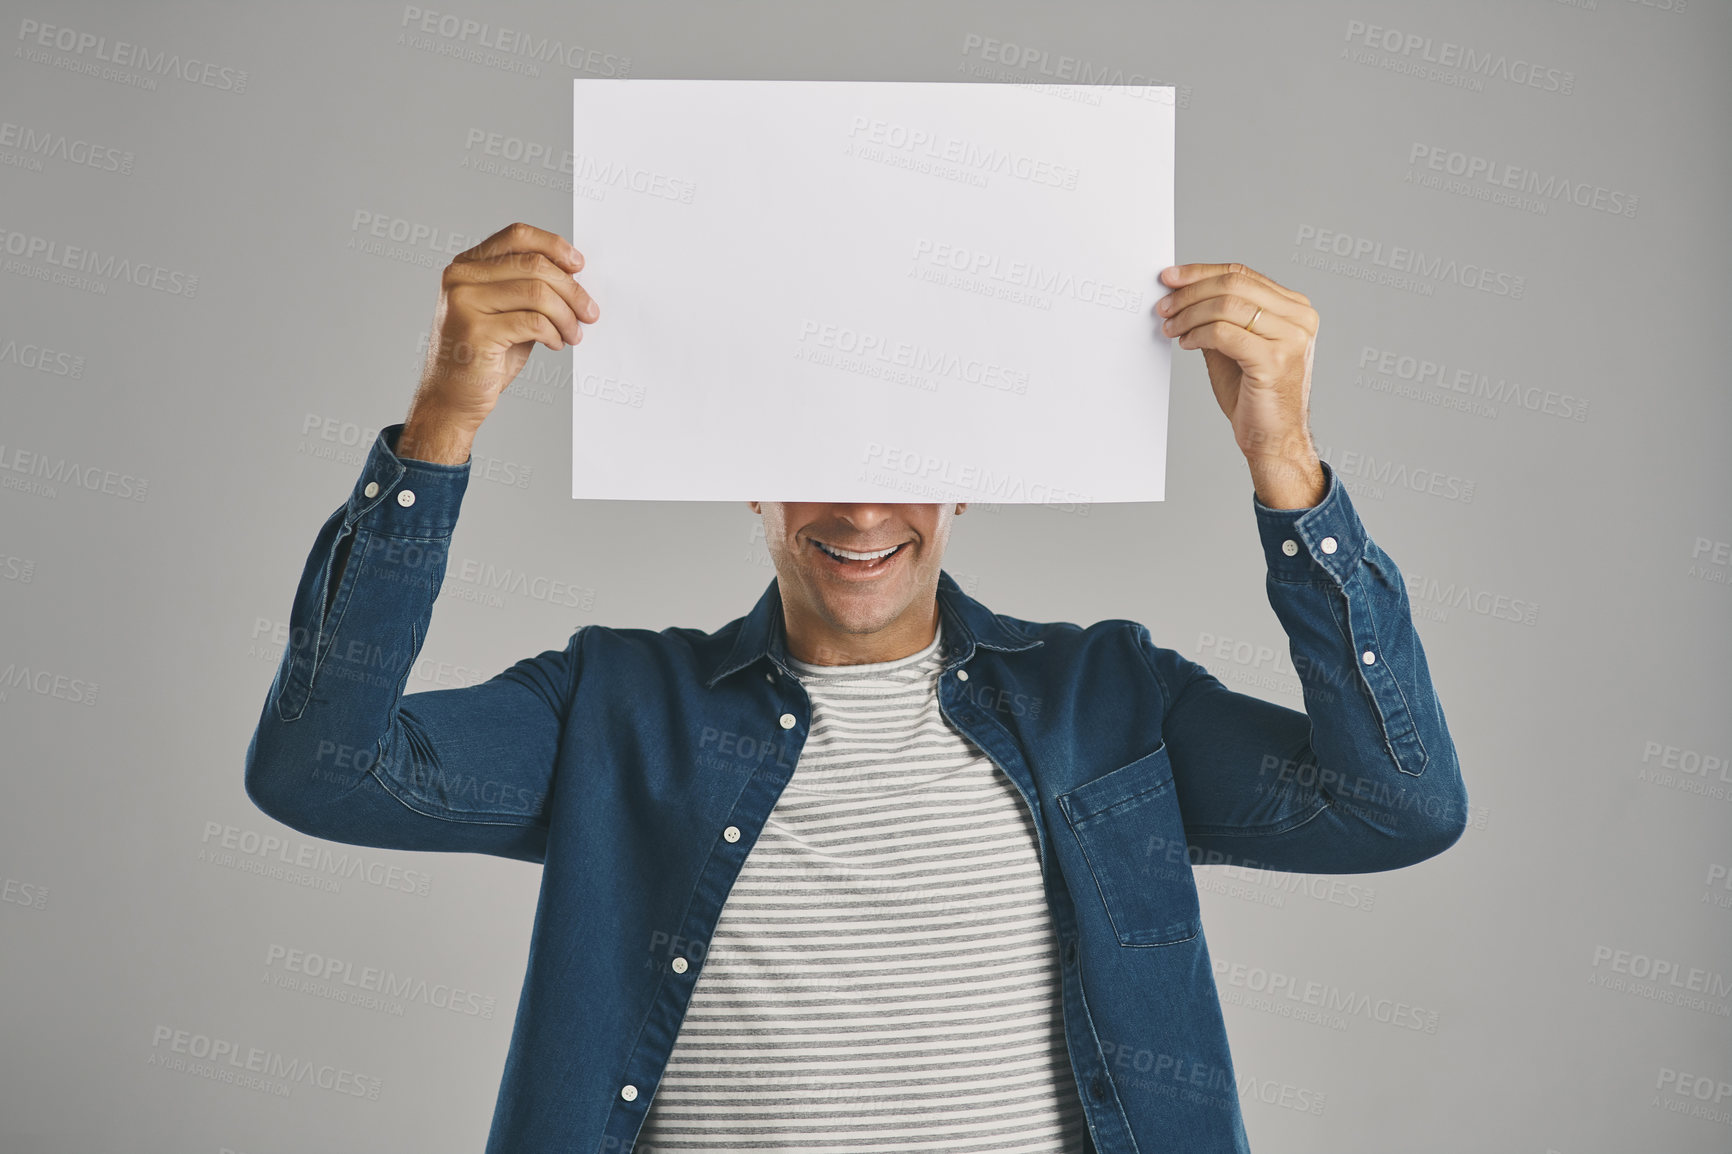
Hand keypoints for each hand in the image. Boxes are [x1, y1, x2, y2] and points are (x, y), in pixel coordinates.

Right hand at [404, 222, 599, 455]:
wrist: (452, 399)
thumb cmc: (484, 357)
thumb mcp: (507, 313)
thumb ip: (529, 289)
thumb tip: (574, 276)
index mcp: (467, 266)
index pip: (518, 236)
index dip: (554, 246)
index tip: (579, 266)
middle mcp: (460, 278)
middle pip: (534, 265)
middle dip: (572, 290)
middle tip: (590, 313)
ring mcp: (464, 302)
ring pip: (537, 293)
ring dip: (567, 315)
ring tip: (574, 334)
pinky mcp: (475, 331)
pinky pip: (533, 322)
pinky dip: (554, 333)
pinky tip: (556, 343)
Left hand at [1155, 262, 1324, 506]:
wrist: (1273, 438)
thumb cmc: (1255, 395)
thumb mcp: (1234, 346)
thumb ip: (1218, 317)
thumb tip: (1182, 294)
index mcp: (1294, 308)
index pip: (1242, 274)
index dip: (1200, 272)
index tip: (1170, 278)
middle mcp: (1299, 318)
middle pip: (1233, 284)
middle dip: (1190, 292)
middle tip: (1164, 306)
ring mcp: (1291, 337)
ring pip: (1226, 305)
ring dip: (1189, 314)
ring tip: (1171, 328)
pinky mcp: (1274, 359)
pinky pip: (1224, 333)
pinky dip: (1198, 334)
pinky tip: (1186, 343)